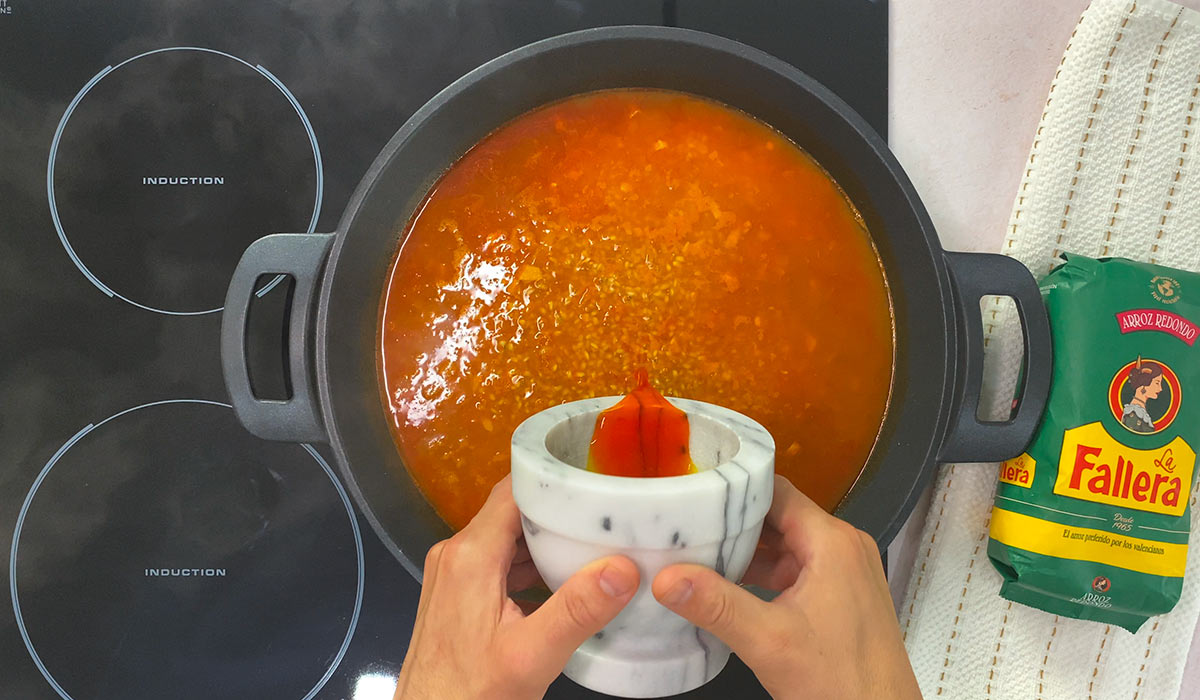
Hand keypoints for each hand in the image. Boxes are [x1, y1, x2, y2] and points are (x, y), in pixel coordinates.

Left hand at [394, 475, 639, 699]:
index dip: (554, 481)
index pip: (514, 489)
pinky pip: (498, 564)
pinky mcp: (457, 595)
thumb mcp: (531, 656)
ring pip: (507, 538)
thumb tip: (622, 569)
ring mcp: (453, 575)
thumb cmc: (470, 694)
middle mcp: (455, 554)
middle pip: (513, 512)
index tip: (595, 479)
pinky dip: (529, 567)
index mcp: (470, 555)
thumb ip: (577, 610)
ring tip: (594, 545)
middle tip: (606, 516)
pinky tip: (562, 584)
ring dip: (545, 542)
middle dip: (558, 513)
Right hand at [651, 475, 920, 699]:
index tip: (696, 488)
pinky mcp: (842, 598)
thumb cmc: (843, 683)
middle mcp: (843, 548)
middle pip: (779, 517)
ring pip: (786, 545)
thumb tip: (667, 578)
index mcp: (832, 542)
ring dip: (747, 552)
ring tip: (698, 554)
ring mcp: (845, 573)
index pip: (777, 491)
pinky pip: (796, 571)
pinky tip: (729, 589)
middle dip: (734, 523)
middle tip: (686, 525)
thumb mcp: (769, 641)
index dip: (736, 488)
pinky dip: (764, 575)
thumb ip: (717, 605)